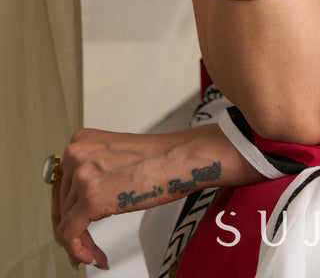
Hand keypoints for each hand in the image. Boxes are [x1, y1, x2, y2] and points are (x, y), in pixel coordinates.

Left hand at [51, 124, 257, 269]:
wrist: (182, 158)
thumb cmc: (161, 159)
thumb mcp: (115, 156)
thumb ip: (93, 169)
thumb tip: (79, 202)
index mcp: (82, 139)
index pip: (61, 183)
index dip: (67, 211)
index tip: (76, 226)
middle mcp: (77, 152)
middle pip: (61, 204)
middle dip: (73, 229)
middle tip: (85, 247)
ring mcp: (82, 174)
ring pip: (65, 222)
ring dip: (81, 243)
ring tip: (98, 253)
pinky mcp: (91, 198)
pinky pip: (71, 235)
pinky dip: (80, 251)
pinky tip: (96, 257)